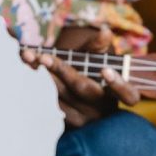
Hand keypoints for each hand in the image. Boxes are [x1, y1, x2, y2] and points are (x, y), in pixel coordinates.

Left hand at [21, 26, 139, 127]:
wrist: (76, 97)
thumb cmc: (92, 73)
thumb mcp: (98, 59)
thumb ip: (100, 46)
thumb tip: (105, 31)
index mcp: (117, 94)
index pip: (128, 94)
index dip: (118, 84)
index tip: (105, 70)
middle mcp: (102, 109)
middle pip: (83, 89)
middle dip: (62, 70)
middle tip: (43, 57)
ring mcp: (83, 119)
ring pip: (62, 97)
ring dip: (42, 76)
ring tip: (28, 57)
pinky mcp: (64, 124)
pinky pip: (48, 103)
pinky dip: (36, 85)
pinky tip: (26, 69)